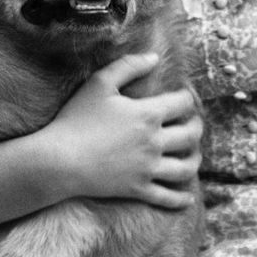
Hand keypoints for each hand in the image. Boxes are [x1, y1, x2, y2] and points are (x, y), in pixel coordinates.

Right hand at [45, 53, 202, 208]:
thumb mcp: (99, 83)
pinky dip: (181, 200)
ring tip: (192, 155)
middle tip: (193, 124)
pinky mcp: (138, 189)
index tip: (183, 96)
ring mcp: (148, 168)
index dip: (187, 97)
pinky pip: (168, 197)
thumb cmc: (75, 119)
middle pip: (191, 135)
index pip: (183, 103)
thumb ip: (128, 66)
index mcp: (148, 114)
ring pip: (186, 167)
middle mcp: (155, 142)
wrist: (59, 160)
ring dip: (195, 160)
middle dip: (196, 127)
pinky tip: (187, 198)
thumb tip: (155, 57)